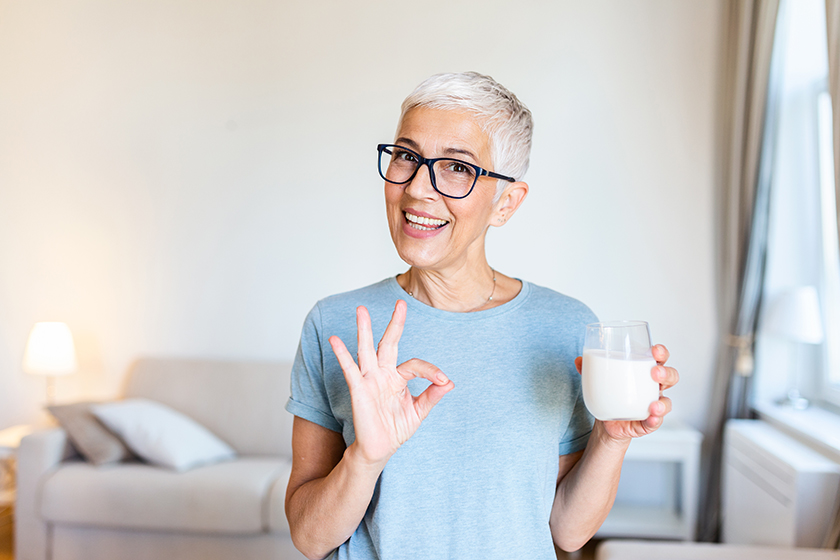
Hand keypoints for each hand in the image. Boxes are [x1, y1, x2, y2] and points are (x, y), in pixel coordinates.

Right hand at [329, 300, 453, 468]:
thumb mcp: (419, 411)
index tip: (444, 381)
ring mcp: (370, 380)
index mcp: (398, 378)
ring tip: (361, 310)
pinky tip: (335, 340)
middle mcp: (383, 374)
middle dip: (394, 324)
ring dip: (365, 329)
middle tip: (400, 303)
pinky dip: (342, 354)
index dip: (431, 371)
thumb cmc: (396, 429)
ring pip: (367, 350)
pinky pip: (350, 369)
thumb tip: (450, 382)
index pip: (416, 365)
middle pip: (389, 343)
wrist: (379, 450)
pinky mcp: (358, 389)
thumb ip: (432, 395)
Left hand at [574, 344, 677, 441]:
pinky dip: (655, 420)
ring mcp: (653, 405)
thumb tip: (579, 360)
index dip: (661, 353)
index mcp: (644, 371)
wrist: (607, 421)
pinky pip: (656, 422)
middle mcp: (653, 387)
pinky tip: (651, 418)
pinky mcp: (648, 422)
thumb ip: (590, 369)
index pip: (659, 358)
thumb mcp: (600, 379)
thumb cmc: (610, 393)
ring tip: (654, 404)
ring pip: (667, 401)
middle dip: (665, 373)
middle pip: (670, 377)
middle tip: (654, 373)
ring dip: (663, 402)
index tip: (655, 350)